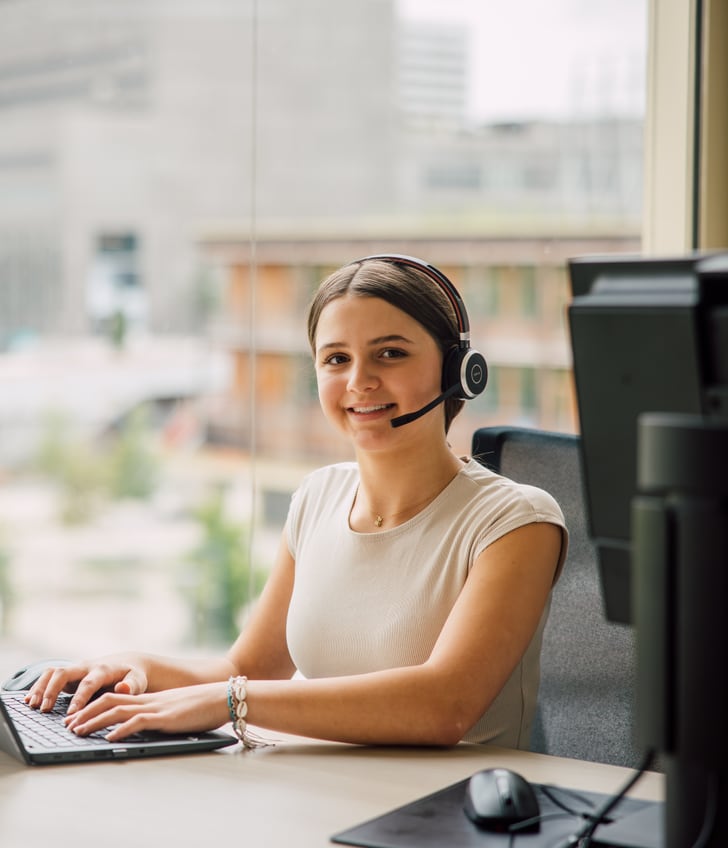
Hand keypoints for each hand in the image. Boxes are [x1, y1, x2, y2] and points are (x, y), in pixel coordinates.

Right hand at [25, 655, 148, 714]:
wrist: (127, 663)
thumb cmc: (132, 675)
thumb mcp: (137, 680)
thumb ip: (132, 685)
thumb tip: (123, 688)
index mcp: (103, 670)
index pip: (88, 682)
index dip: (79, 698)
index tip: (70, 714)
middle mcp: (86, 667)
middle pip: (64, 672)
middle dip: (52, 690)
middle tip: (44, 709)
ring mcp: (75, 670)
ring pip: (53, 672)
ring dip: (41, 687)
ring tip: (32, 705)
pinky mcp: (69, 675)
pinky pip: (49, 676)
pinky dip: (38, 686)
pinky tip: (29, 700)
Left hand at [64, 682, 230, 740]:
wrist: (223, 697)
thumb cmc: (204, 705)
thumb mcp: (177, 709)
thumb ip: (160, 715)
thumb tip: (148, 725)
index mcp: (151, 698)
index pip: (116, 697)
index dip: (94, 705)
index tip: (78, 715)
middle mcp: (149, 700)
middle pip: (109, 700)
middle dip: (86, 712)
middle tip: (69, 724)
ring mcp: (156, 708)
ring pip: (117, 710)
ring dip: (95, 721)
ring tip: (78, 730)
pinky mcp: (165, 718)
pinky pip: (138, 722)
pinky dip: (121, 730)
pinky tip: (109, 738)